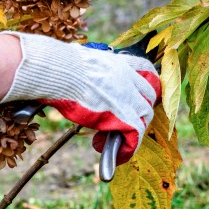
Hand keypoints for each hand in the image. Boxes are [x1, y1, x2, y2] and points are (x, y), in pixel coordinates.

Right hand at [0, 32, 160, 164]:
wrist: (61, 71)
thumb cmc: (60, 63)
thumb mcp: (79, 58)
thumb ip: (84, 65)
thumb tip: (66, 64)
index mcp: (118, 63)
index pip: (144, 68)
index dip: (144, 80)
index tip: (140, 91)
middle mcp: (129, 79)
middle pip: (148, 95)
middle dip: (139, 108)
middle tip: (120, 121)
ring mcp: (130, 98)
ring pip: (145, 116)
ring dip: (131, 128)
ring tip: (107, 139)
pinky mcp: (125, 117)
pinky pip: (135, 136)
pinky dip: (127, 147)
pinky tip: (108, 150)